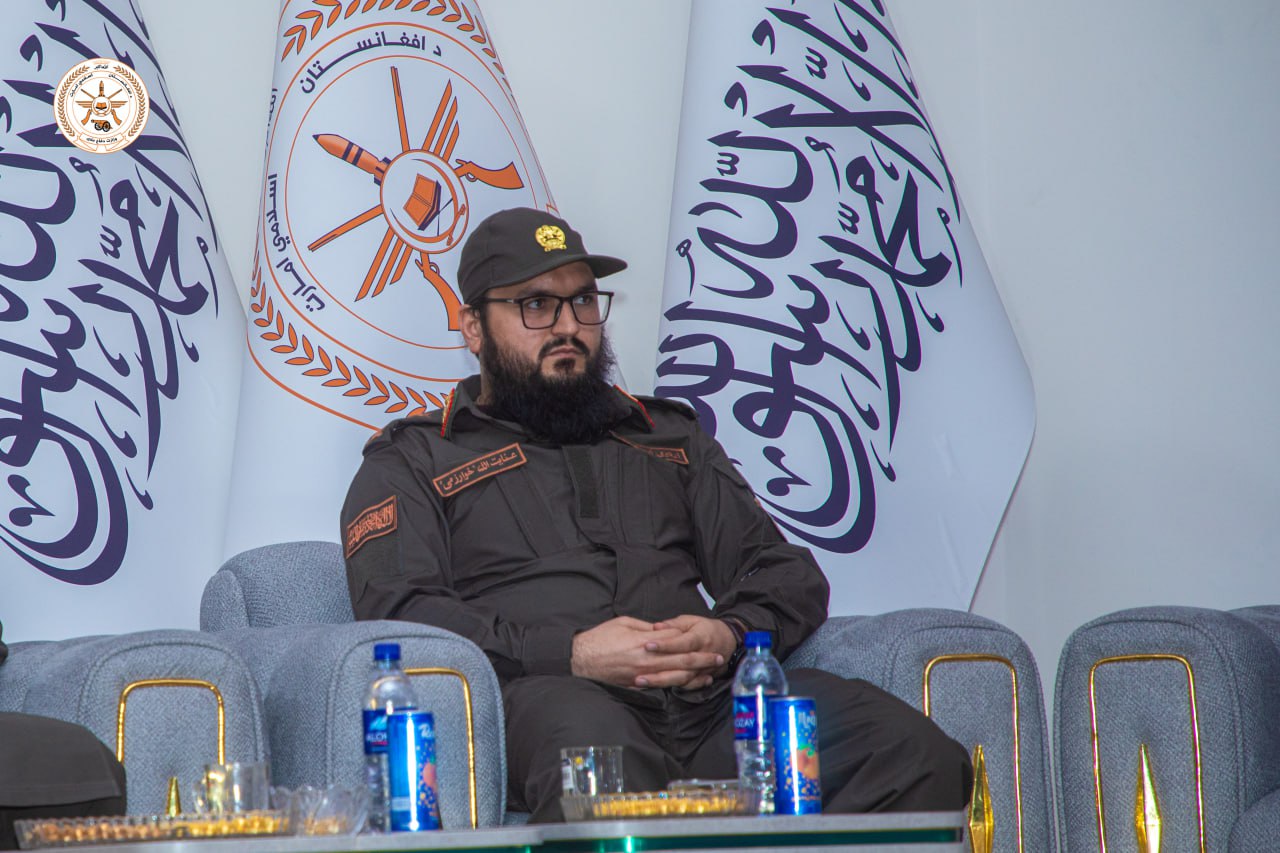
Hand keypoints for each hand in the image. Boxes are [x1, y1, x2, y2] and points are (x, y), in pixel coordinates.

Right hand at [571, 616, 725, 689]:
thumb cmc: (600, 638)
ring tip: (709, 673)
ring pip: (674, 676)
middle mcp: (646, 660)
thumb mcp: (624, 622)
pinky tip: (687, 684)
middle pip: (681, 660)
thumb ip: (646, 627)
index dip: (691, 638)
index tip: (705, 637)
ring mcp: (642, 675)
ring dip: (694, 675)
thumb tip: (662, 630)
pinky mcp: (636, 685)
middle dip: (701, 658)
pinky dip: (677, 685)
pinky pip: (661, 686)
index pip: (674, 640)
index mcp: (644, 641)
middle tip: (717, 657)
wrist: (581, 659)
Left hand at [645, 615, 737, 690]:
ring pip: (681, 679)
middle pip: (680, 664)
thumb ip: (673, 624)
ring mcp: (701, 669)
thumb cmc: (706, 628)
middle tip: (637, 671)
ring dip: (660, 682)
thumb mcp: (691, 620)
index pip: (681, 642)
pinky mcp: (699, 678)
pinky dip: (670, 688)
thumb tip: (656, 626)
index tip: (647, 645)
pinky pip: (685, 686)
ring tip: (640, 682)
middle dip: (658, 669)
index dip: (664, 644)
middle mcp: (701, 655)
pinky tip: (653, 689)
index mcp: (699, 638)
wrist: (728, 642)